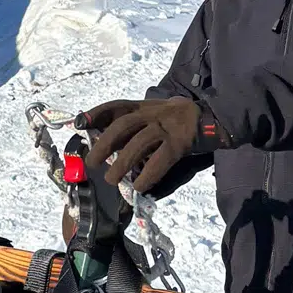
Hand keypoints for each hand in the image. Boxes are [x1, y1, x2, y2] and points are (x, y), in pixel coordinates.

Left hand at [78, 95, 222, 194]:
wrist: (213, 119)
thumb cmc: (176, 122)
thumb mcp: (152, 116)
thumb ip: (131, 127)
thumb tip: (102, 144)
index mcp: (144, 107)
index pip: (116, 106)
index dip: (97, 113)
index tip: (80, 124)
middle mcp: (153, 113)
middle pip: (124, 124)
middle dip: (104, 143)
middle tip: (92, 162)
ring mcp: (168, 127)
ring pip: (140, 142)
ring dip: (123, 162)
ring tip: (111, 179)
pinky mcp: (181, 142)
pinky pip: (161, 159)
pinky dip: (148, 174)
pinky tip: (139, 186)